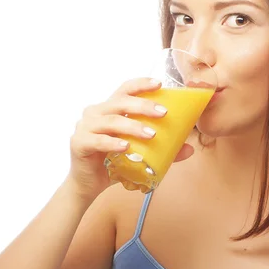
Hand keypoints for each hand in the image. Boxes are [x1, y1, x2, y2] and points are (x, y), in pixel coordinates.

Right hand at [67, 78, 193, 200]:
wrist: (89, 185)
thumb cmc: (114, 163)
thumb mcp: (139, 153)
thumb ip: (162, 149)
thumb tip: (189, 149)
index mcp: (109, 109)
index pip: (125, 90)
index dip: (141, 85)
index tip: (159, 83)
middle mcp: (95, 113)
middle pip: (120, 102)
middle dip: (143, 106)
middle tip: (163, 113)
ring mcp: (85, 127)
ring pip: (111, 121)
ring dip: (133, 126)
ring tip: (151, 135)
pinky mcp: (79, 143)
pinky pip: (98, 141)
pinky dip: (113, 143)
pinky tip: (126, 147)